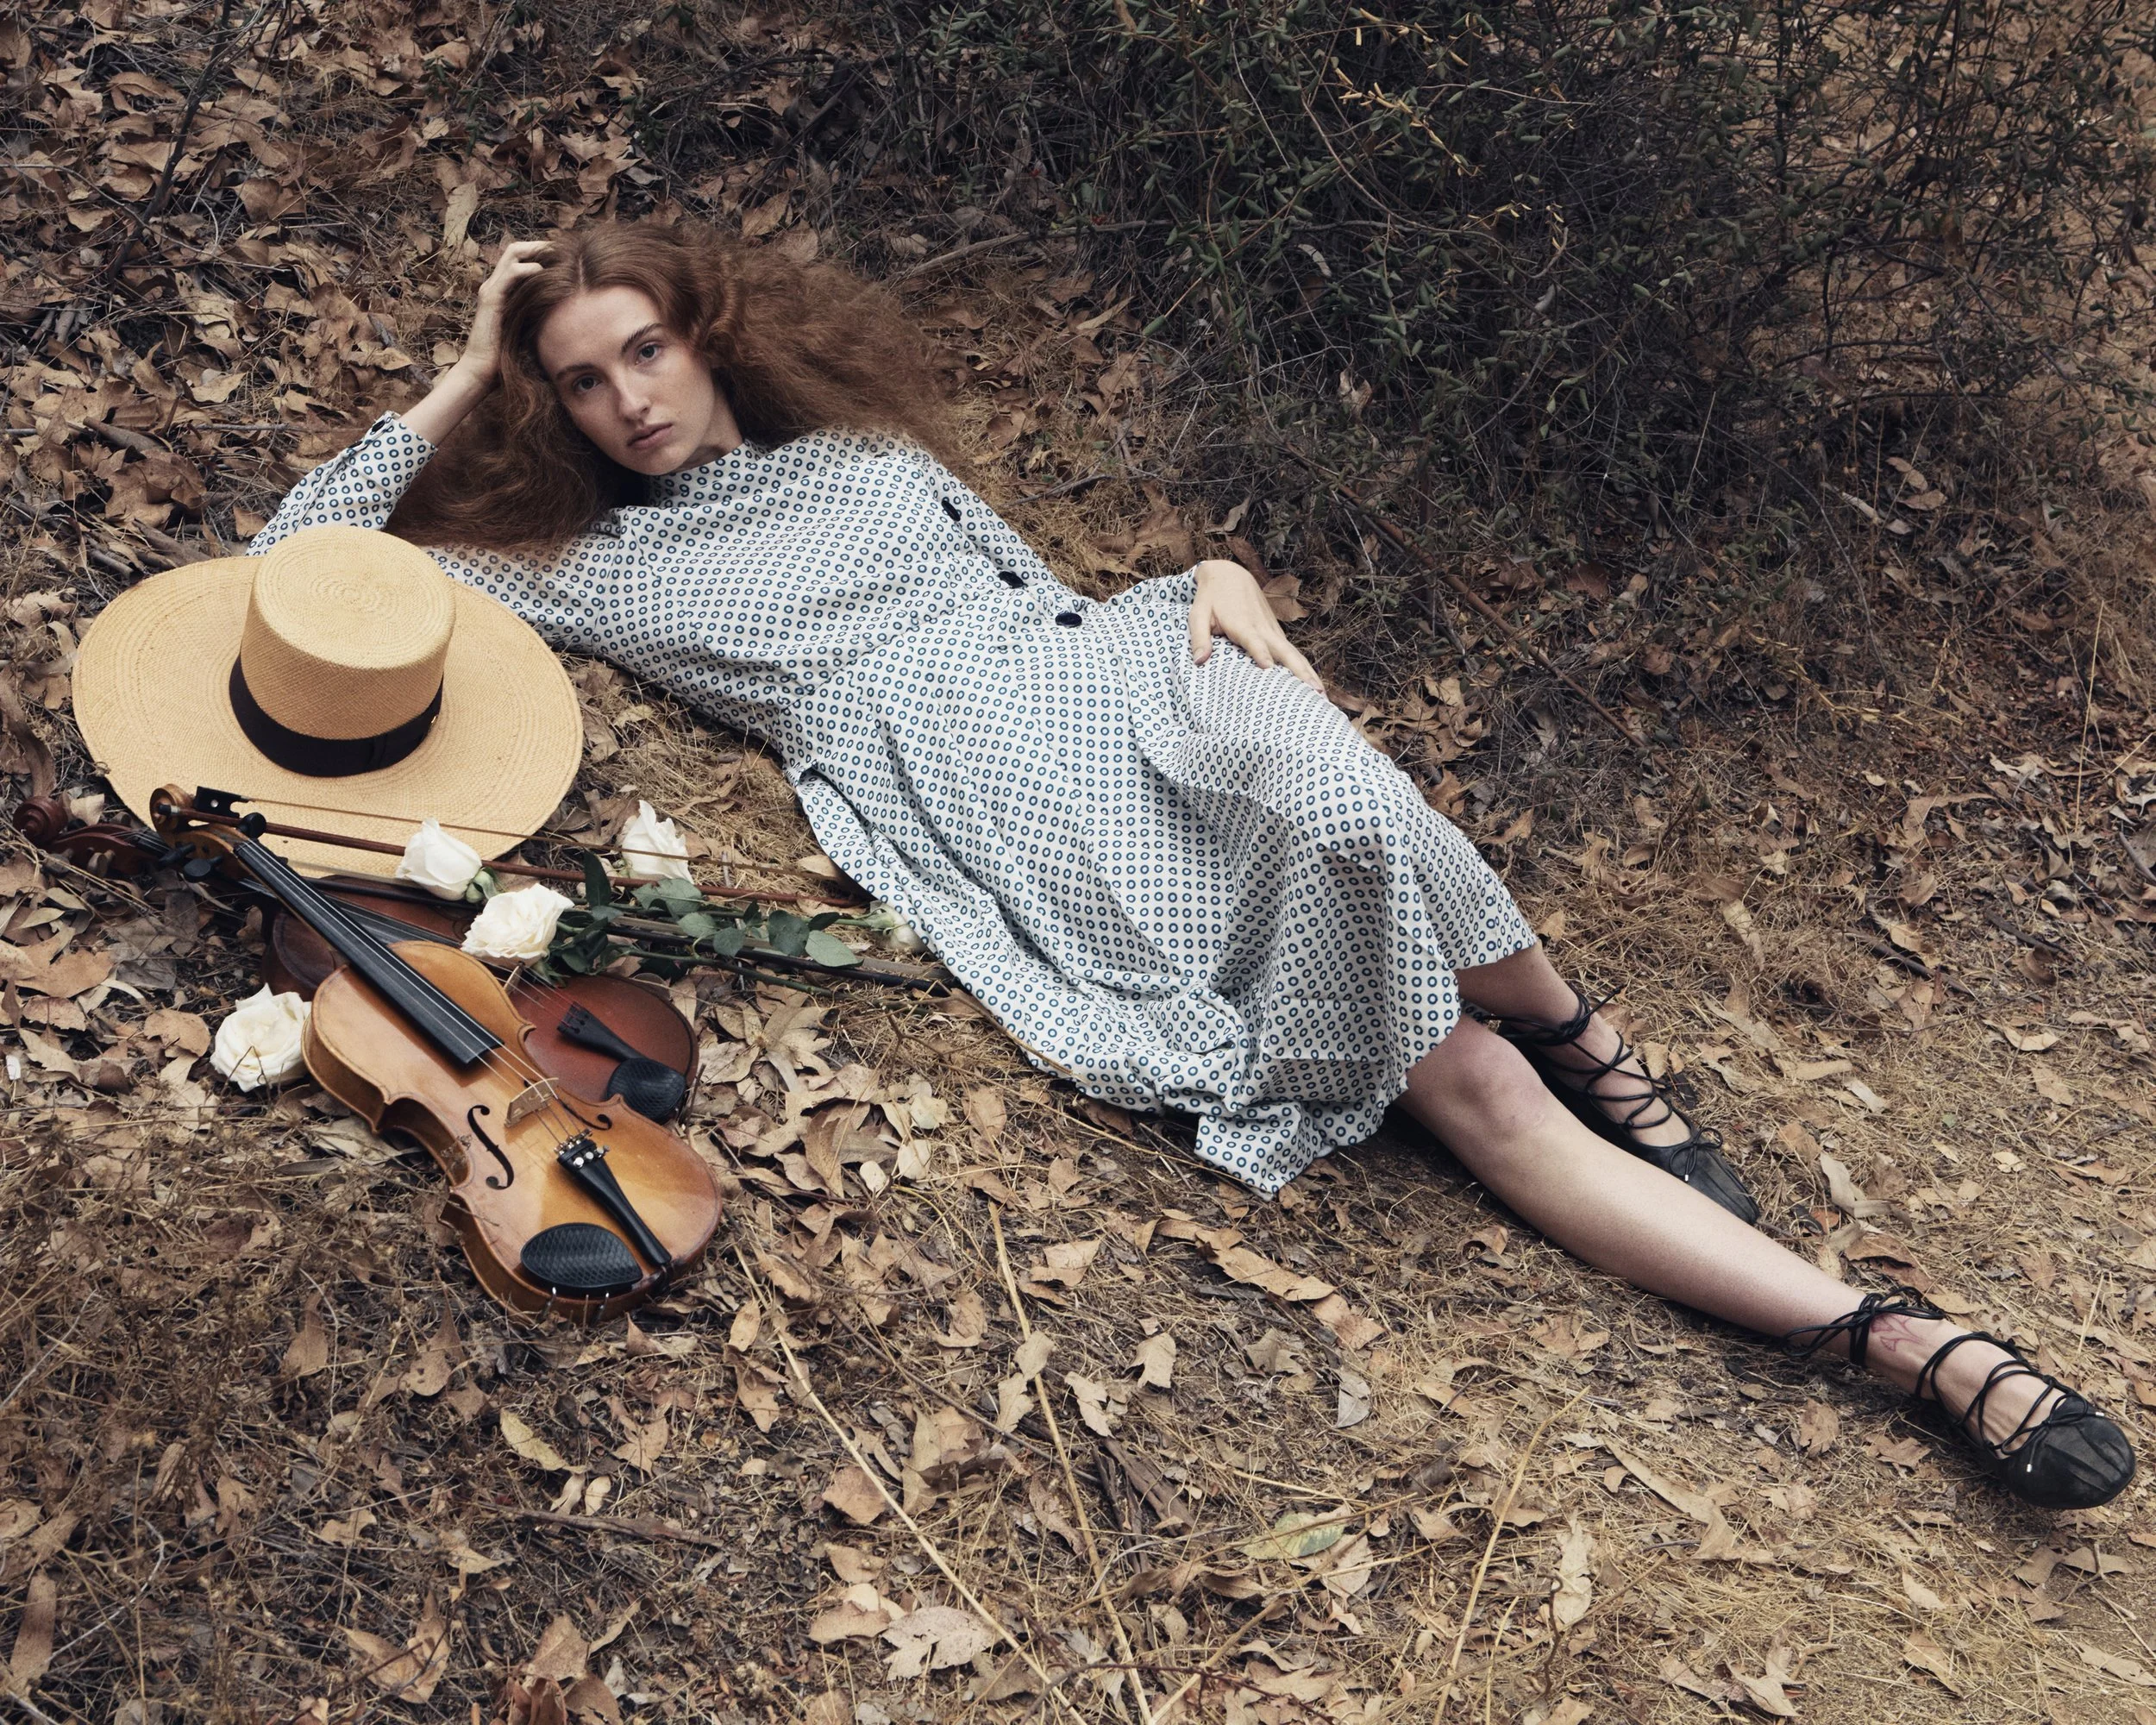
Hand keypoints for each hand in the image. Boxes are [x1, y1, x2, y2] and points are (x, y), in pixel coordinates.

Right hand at [403, 239, 550, 445]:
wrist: (482, 371)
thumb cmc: (507, 355)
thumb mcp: (527, 327)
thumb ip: (538, 313)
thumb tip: (565, 309)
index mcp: (502, 290)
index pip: (520, 258)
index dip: (540, 252)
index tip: (563, 256)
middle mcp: (494, 285)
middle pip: (516, 249)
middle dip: (541, 245)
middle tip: (562, 249)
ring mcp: (491, 290)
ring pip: (512, 254)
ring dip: (537, 250)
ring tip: (557, 254)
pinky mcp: (491, 299)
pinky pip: (510, 274)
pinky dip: (528, 269)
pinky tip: (543, 272)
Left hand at [1187, 559, 1321, 690]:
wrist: (1229, 575)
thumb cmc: (1211, 598)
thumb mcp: (1197, 615)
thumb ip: (1199, 638)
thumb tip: (1199, 661)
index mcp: (1242, 624)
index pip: (1254, 641)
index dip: (1261, 653)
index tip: (1269, 668)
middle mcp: (1262, 628)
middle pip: (1285, 651)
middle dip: (1299, 672)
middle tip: (1313, 692)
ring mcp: (1272, 630)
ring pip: (1293, 653)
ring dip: (1308, 673)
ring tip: (1322, 695)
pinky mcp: (1275, 632)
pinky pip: (1291, 652)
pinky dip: (1304, 667)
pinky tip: (1312, 684)